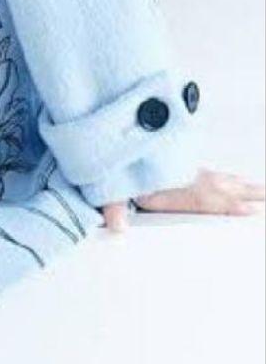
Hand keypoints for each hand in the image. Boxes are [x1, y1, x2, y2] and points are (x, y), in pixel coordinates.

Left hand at [100, 168, 265, 232]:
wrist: (116, 136)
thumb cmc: (116, 165)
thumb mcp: (111, 188)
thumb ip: (114, 208)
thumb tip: (116, 228)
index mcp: (168, 185)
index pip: (205, 199)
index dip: (228, 205)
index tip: (251, 211)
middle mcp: (182, 175)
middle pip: (221, 187)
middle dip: (248, 194)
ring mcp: (185, 168)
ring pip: (220, 177)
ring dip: (242, 184)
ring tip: (261, 189)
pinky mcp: (182, 162)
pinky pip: (211, 171)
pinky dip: (228, 176)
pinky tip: (234, 178)